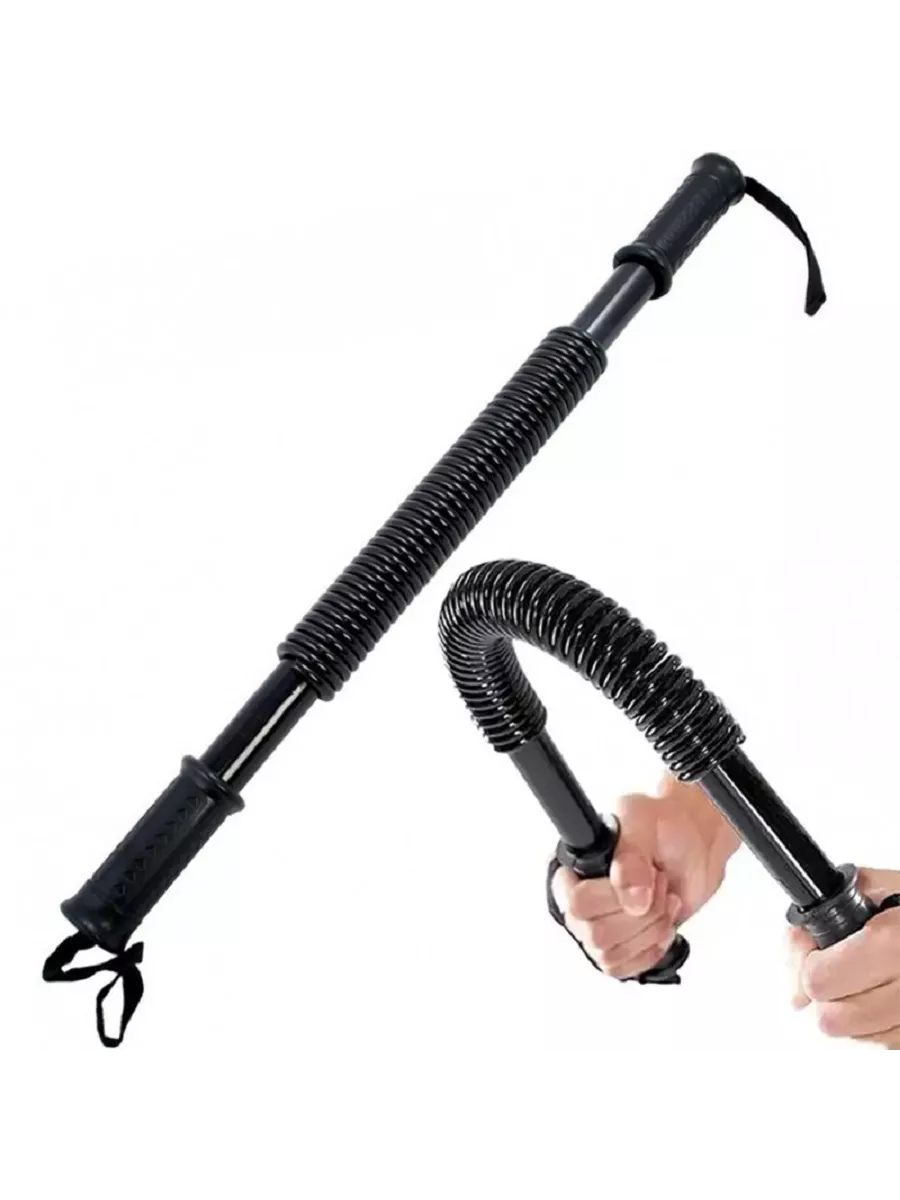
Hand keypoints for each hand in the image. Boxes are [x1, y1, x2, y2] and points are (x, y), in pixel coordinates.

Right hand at [551, 773, 739, 978]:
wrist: (694, 843)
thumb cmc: (663, 824)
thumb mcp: (643, 821)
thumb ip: (632, 856)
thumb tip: (631, 897)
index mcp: (573, 866)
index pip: (575, 903)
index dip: (611, 898)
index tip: (639, 880)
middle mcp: (579, 898)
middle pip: (596, 935)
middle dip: (642, 914)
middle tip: (658, 885)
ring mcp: (599, 925)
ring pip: (611, 954)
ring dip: (650, 930)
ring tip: (663, 901)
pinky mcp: (621, 945)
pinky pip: (624, 968)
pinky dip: (651, 950)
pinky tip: (663, 924)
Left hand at [786, 868, 899, 1050]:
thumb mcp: (896, 886)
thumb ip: (843, 901)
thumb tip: (801, 934)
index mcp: (893, 944)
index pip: (819, 980)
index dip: (802, 962)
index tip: (805, 948)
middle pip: (831, 1020)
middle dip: (821, 992)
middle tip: (827, 966)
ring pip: (856, 1041)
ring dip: (845, 1014)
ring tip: (856, 980)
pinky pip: (884, 1046)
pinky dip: (873, 1027)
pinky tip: (879, 998)